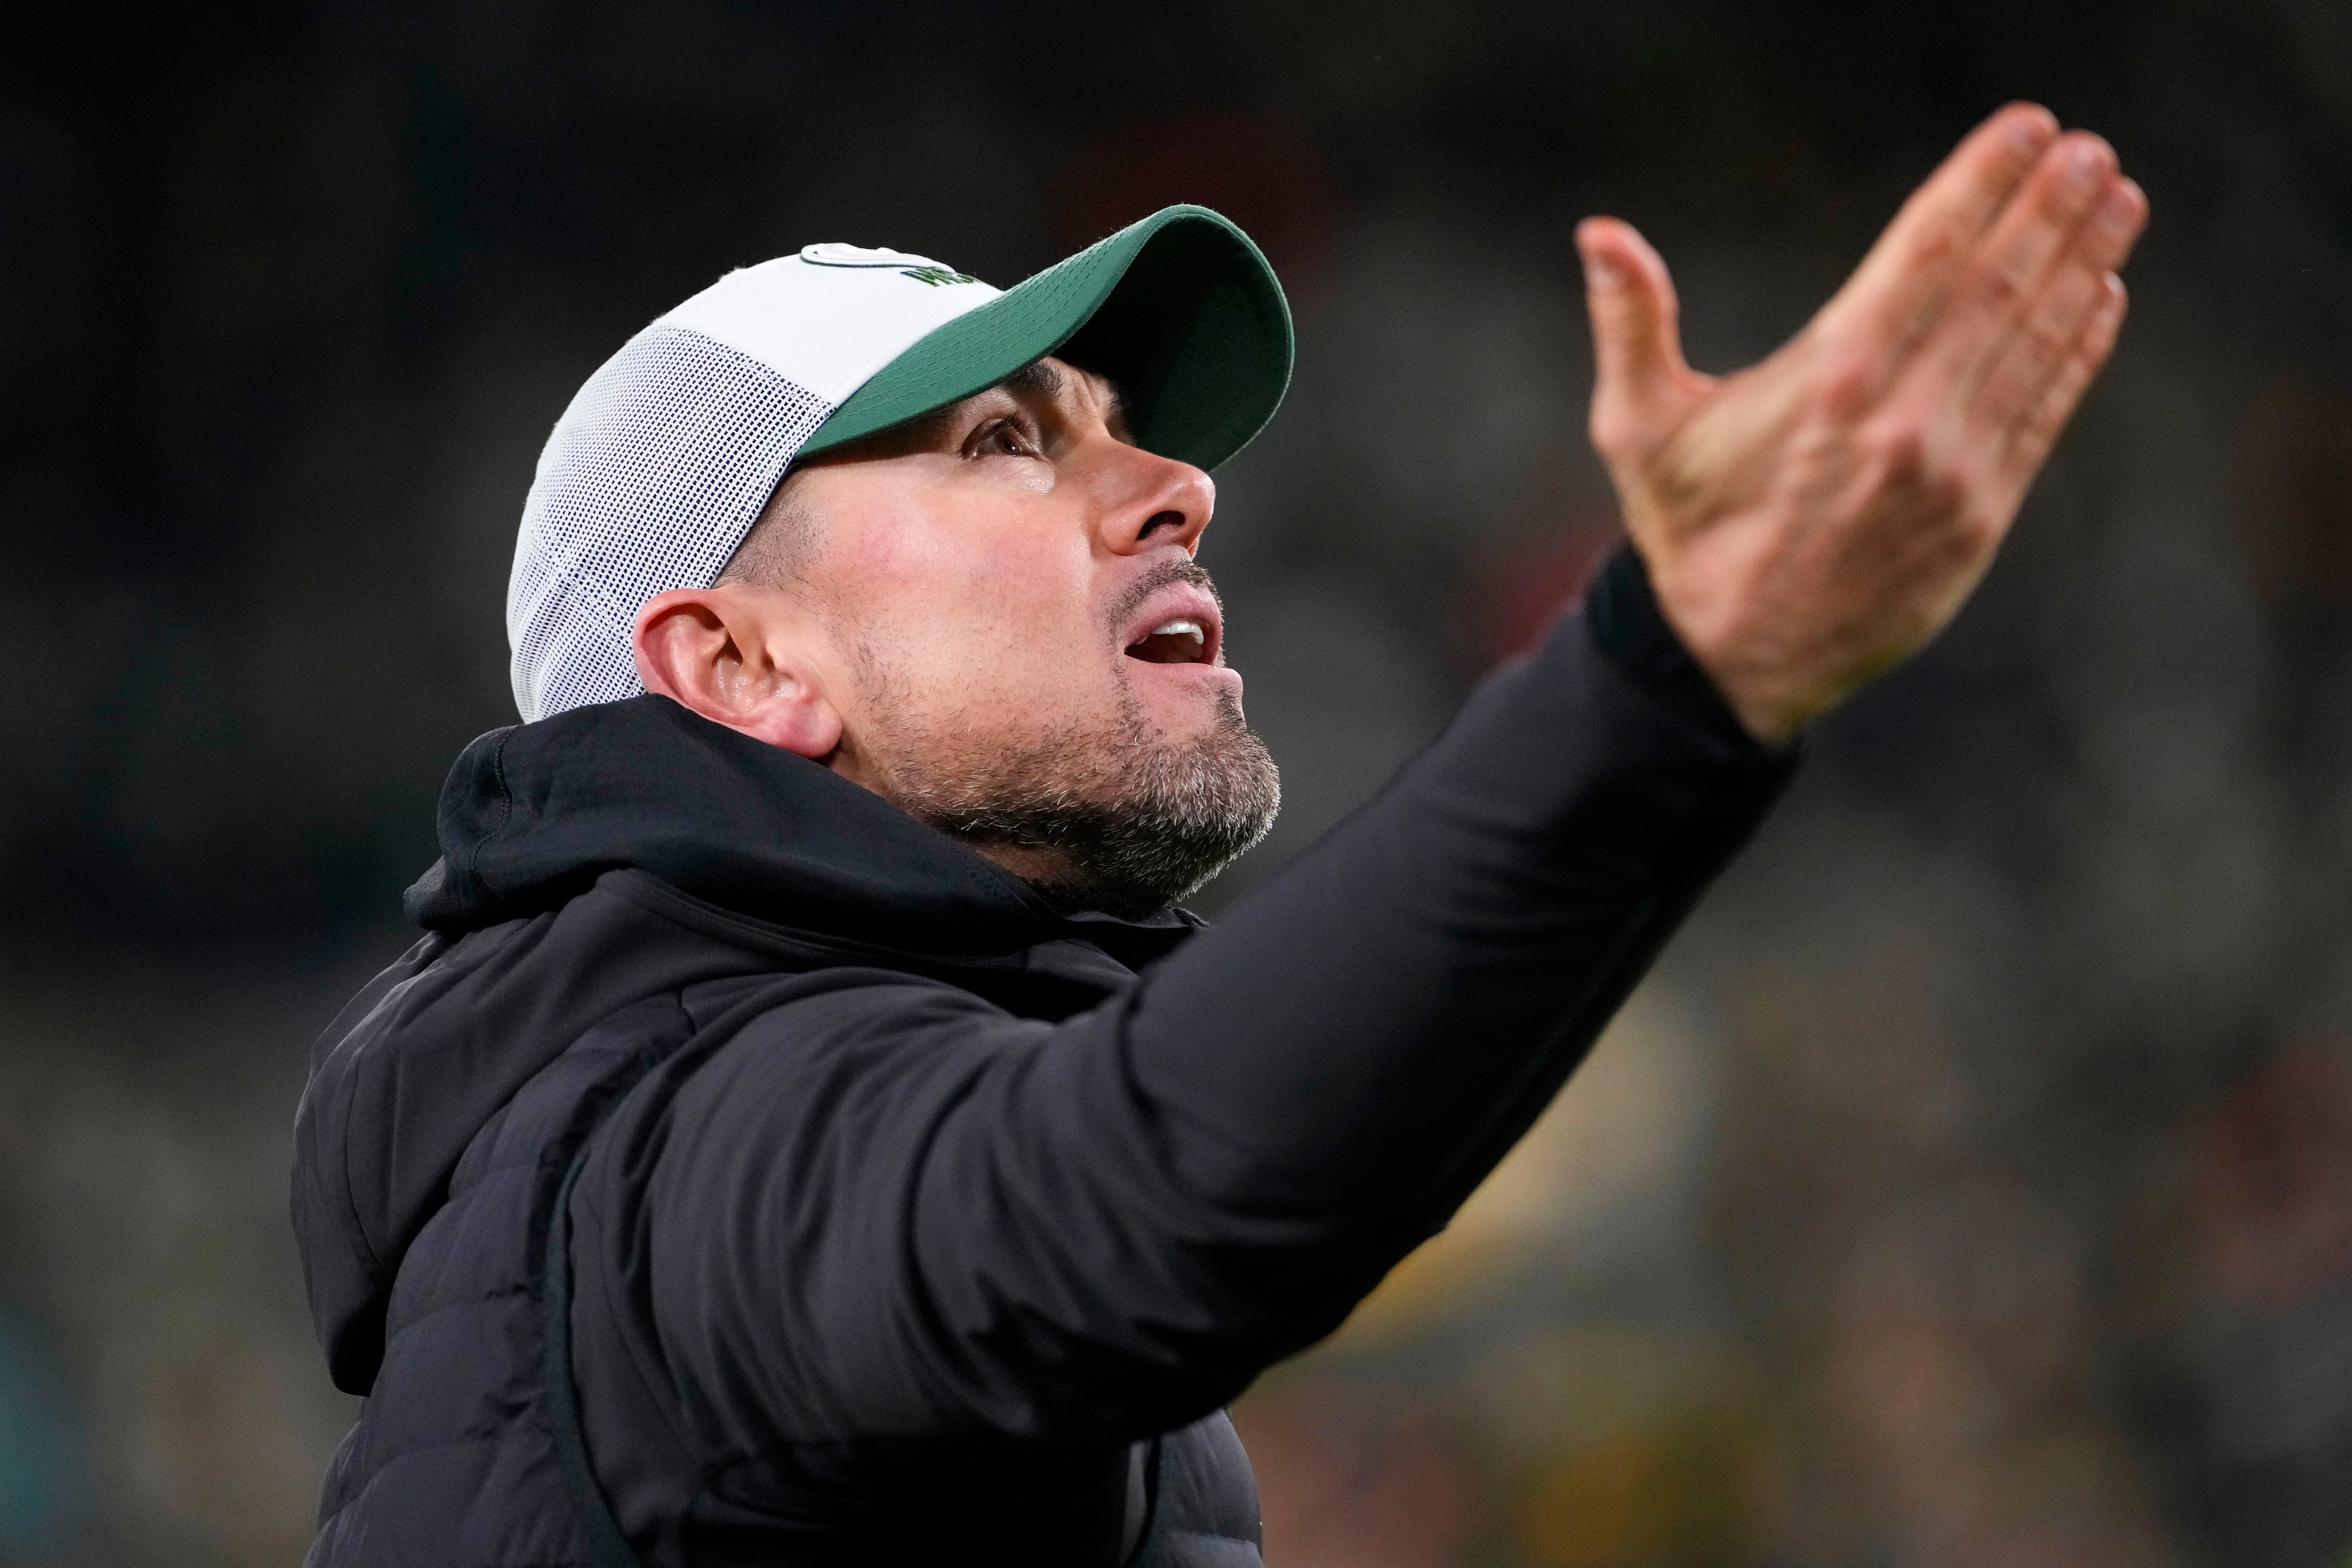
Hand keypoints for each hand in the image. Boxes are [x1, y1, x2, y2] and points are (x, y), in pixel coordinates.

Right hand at [1575, 103, 2146, 743]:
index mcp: (1831, 383)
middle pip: (2000, 286)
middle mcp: (1905, 420)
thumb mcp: (1637, 429)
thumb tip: (1599, 234)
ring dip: (2085, 264)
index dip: (1983, 181)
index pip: (1928, 253)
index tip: (2029, 128)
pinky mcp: (1980, 519)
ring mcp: (1953, 472)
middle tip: (2092, 150)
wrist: (1731, 660)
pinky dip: (2079, 352)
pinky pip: (2045, 416)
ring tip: (2119, 202)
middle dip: (2051, 208)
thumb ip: (1630, 325)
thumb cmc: (1684, 533)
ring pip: (2036, 344)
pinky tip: (2103, 300)